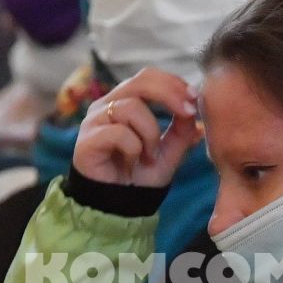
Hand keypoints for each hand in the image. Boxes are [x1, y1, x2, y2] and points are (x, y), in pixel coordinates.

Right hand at [71, 69, 200, 187]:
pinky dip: (134, 149)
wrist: (118, 206)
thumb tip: (196, 110)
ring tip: (149, 155)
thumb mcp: (170, 152)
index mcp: (124, 101)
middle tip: (188, 113)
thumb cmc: (140, 176)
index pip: (148, 77)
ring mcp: (94, 121)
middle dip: (169, 95)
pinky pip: (119, 133)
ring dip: (150, 134)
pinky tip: (131, 163)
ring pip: (131, 108)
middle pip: (140, 81)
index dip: (173, 82)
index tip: (195, 98)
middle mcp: (107, 105)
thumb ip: (182, 131)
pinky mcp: (86, 140)